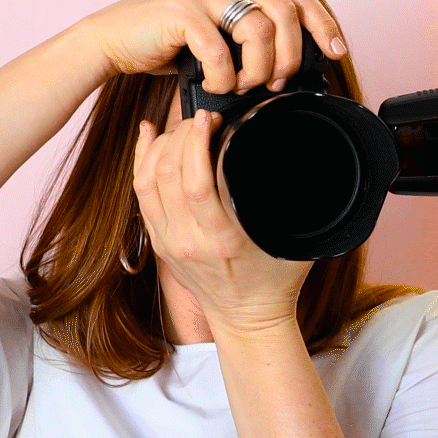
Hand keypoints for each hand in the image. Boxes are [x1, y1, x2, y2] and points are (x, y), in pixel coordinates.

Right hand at [83, 0, 347, 94]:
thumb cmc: (166, 45)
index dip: (322, 22)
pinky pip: (220, 49)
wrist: (112, 41)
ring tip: (242, 87)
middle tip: (278, 84)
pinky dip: (224, 78)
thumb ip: (247, 41)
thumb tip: (288, 72)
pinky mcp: (181, 10)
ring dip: (258, 70)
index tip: (337, 51)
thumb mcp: (217, 39)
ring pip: (258, 28)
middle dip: (291, 56)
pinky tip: (217, 88)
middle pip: (285, 11)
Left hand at [133, 108, 313, 334]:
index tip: (210, 118)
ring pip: (146, 180)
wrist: (247, 319)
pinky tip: (149, 136)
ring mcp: (168, 242)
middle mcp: (187, 241)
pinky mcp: (158, 241)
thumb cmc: (275, 280)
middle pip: (167, 173)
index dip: (196, 141)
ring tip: (183, 127)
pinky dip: (142, 160)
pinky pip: (140, 193)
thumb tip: (298, 159)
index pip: (195, 180)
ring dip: (161, 145)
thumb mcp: (292, 239)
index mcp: (222, 239)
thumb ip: (293, 201)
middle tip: (201, 119)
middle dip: (180, 135)